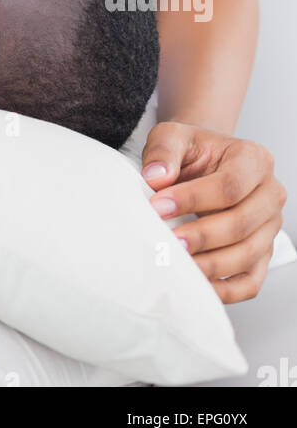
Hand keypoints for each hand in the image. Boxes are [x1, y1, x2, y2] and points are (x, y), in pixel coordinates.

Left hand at [142, 121, 286, 302]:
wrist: (204, 163)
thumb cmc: (192, 151)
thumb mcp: (173, 136)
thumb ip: (163, 151)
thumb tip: (156, 177)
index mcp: (254, 159)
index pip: (229, 186)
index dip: (193, 200)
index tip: (158, 207)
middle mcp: (270, 194)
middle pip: (242, 223)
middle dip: (201, 236)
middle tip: (168, 242)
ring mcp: (269, 227)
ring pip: (248, 255)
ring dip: (211, 265)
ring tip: (178, 264)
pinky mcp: (262, 253)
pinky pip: (251, 281)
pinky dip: (226, 290)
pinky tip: (197, 285)